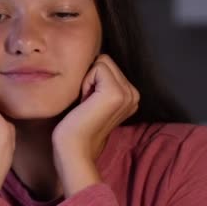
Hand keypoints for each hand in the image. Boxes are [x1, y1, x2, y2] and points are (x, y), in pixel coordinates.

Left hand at [52, 54, 138, 196]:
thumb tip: (95, 58)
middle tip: (87, 103)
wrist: (73, 147)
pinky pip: (98, 67)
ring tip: (86, 103)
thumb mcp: (95, 98)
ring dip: (88, 80)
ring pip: (102, 62)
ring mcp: (127, 94)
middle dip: (91, 77)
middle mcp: (134, 94)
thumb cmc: (77, 124)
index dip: (92, 79)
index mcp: (131, 95)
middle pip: (106, 60)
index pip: (109, 65)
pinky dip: (86, 82)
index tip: (89, 103)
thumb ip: (102, 82)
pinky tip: (85, 102)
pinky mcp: (116, 93)